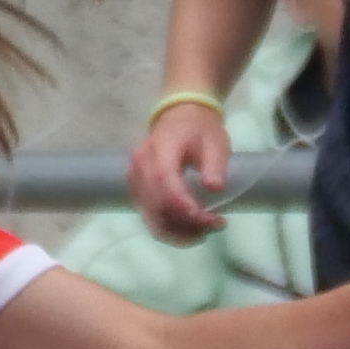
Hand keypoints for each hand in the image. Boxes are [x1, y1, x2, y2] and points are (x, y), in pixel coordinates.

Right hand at [132, 96, 235, 243]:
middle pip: (156, 205)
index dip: (185, 207)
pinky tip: (189, 230)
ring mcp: (134, 179)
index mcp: (160, 148)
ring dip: (177, 232)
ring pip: (150, 216)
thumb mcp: (215, 141)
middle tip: (215, 226)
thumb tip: (215, 187)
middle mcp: (140, 165)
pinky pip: (148, 215)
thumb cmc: (199, 129)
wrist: (179, 116)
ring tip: (205, 232)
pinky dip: (169, 228)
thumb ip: (215, 164)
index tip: (209, 220)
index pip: (166, 182)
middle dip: (186, 224)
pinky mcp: (136, 189)